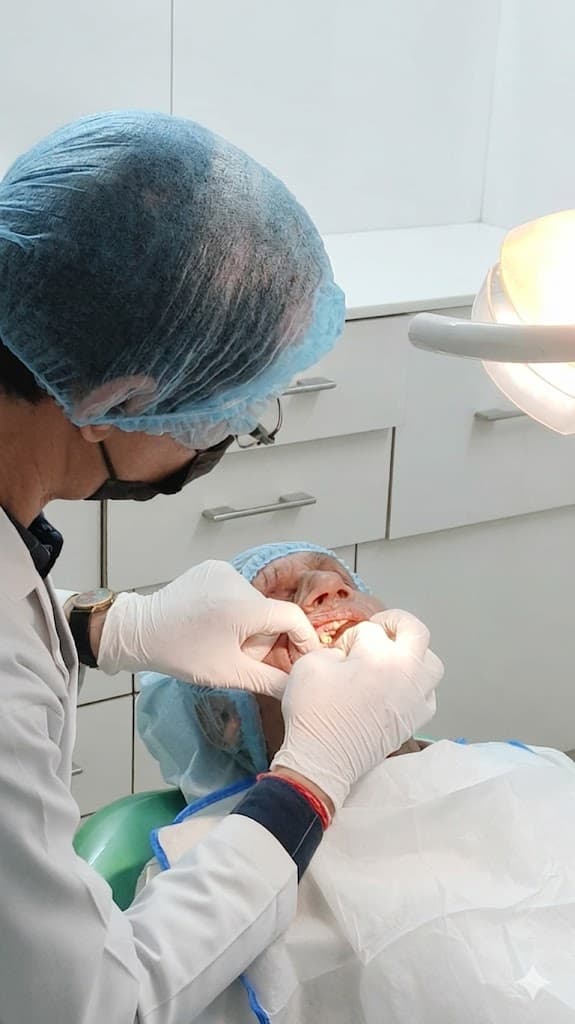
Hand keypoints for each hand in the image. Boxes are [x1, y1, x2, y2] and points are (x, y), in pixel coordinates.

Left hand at [96, 561, 318, 695]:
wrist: (140, 632)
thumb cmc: (182, 654)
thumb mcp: (229, 674)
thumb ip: (270, 681)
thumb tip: (298, 688)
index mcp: (244, 607)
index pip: (292, 617)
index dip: (305, 639)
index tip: (305, 657)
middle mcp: (237, 581)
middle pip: (271, 613)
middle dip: (264, 638)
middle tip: (242, 657)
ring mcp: (224, 570)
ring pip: (255, 603)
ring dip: (249, 624)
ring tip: (223, 641)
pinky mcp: (212, 568)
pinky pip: (237, 591)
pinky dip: (235, 609)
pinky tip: (214, 623)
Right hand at [271, 610, 443, 809]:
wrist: (323, 759)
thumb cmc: (314, 711)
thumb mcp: (310, 663)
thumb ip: (332, 649)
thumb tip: (346, 656)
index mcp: (379, 654)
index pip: (369, 630)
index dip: (350, 637)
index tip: (339, 652)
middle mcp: (405, 672)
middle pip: (416, 632)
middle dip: (396, 623)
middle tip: (378, 630)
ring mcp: (415, 698)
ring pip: (431, 663)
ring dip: (414, 655)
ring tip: (393, 660)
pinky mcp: (414, 721)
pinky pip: (428, 695)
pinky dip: (417, 686)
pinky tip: (397, 689)